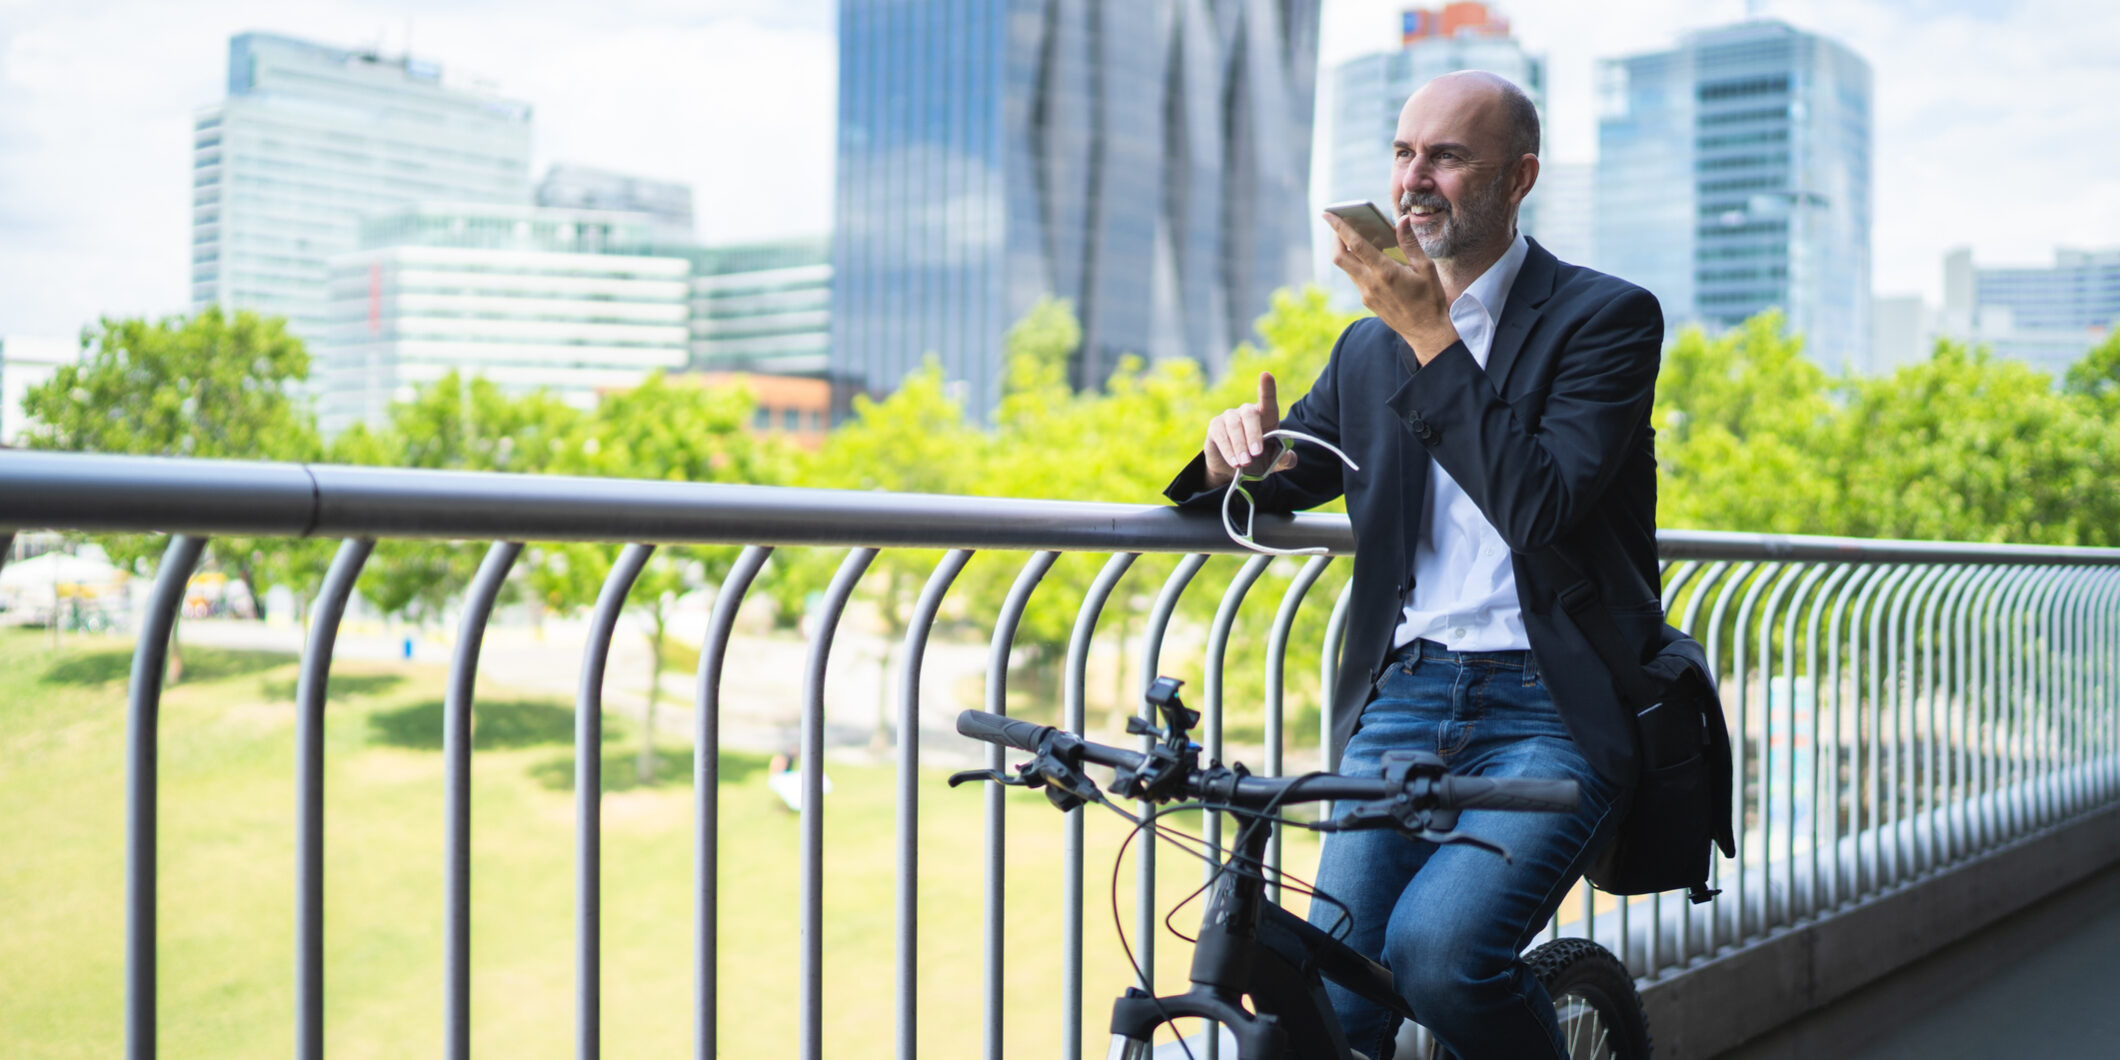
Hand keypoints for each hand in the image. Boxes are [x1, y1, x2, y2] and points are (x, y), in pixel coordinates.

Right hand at [1202, 371, 1297, 488]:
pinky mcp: (1215, 426)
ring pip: (1234, 426)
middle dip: (1253, 435)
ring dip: (1240, 446)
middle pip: (1250, 414)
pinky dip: (1228, 450)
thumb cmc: (1259, 460)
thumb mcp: (1274, 462)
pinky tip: (1234, 462)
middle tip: (1256, 454)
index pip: (1267, 399)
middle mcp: (1247, 411)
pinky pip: (1221, 435)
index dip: (1266, 387)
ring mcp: (1230, 417)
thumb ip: (1285, 459)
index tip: (1266, 375)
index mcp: (1266, 415)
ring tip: (1244, 463)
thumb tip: (1288, 456)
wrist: (1235, 468)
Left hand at [1322, 210, 1459, 364]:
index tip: (1328, 214)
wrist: (1426, 332)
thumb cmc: (1430, 298)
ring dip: (1346, 250)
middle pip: (1340, 257)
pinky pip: (1355, 277)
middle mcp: (1370, 283)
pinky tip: (1368, 256)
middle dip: (1335, 238)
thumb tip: (1402, 220)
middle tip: (1337, 223)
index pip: (1355, 245)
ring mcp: (1366, 294)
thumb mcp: (1426, 268)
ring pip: (1346, 268)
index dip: (1339, 227)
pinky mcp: (1367, 301)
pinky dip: (1356, 263)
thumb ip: (1411, 243)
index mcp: (1385, 272)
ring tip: (1355, 235)